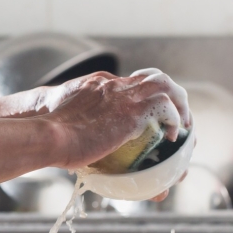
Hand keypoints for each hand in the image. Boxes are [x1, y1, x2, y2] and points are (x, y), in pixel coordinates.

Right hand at [43, 68, 191, 169]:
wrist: (48, 134)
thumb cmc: (50, 137)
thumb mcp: (65, 125)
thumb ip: (78, 131)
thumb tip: (77, 154)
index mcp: (99, 85)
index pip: (131, 82)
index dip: (146, 96)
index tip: (153, 113)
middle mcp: (114, 85)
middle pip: (154, 78)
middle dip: (172, 95)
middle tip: (179, 117)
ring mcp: (123, 96)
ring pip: (166, 85)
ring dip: (180, 104)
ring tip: (184, 126)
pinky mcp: (131, 112)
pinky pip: (165, 108)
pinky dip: (175, 120)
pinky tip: (172, 137)